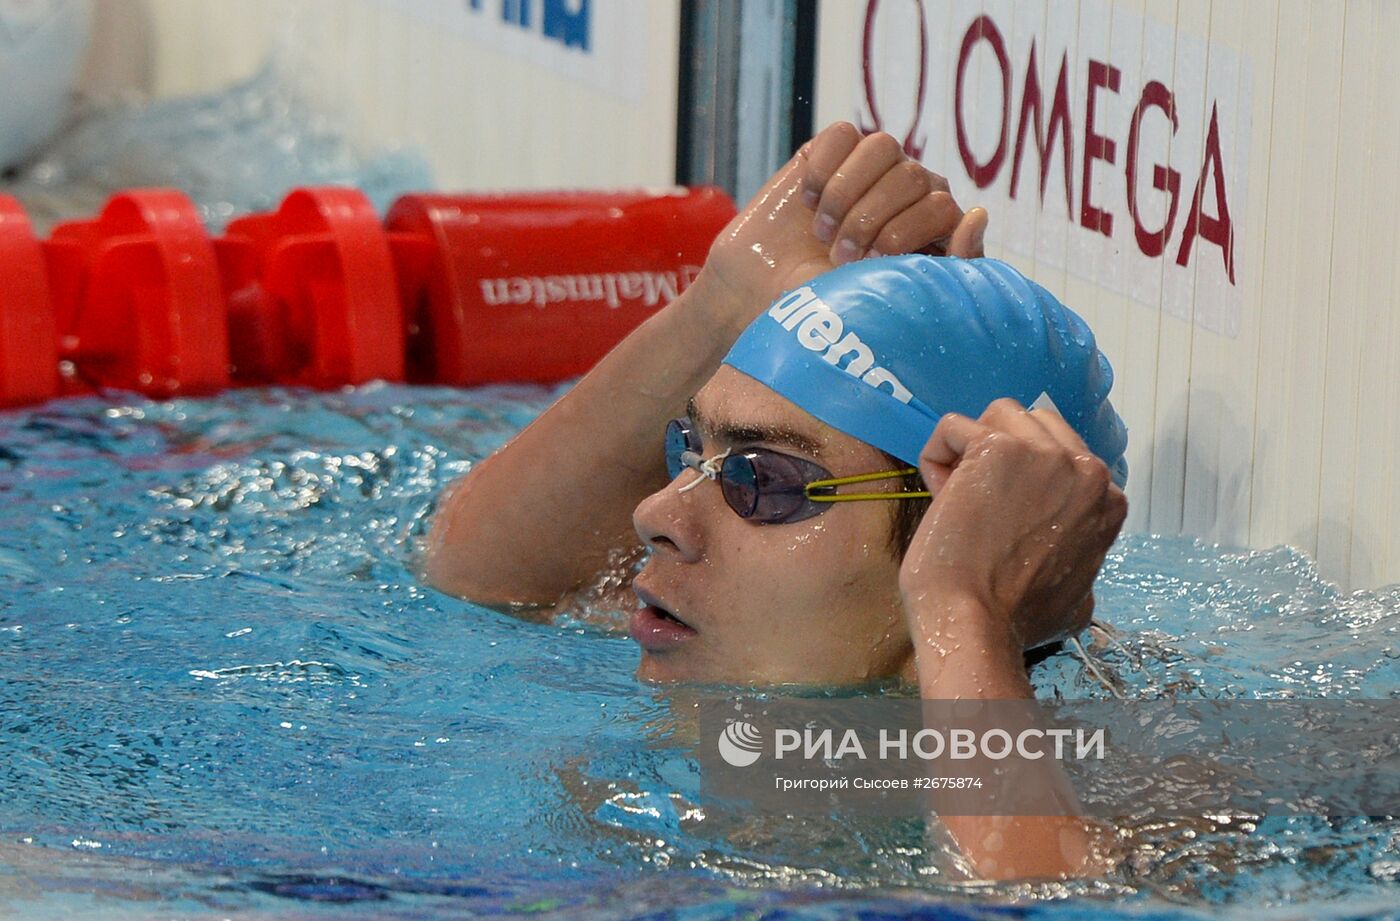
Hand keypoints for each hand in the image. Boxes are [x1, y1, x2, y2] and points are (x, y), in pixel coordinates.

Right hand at [700, 122, 987, 326]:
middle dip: (870, 221)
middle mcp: (910, 190)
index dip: (903, 235)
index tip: (869, 266)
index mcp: (935, 224)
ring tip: (822, 229)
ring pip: (881, 146)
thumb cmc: (829, 305)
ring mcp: (871, 168)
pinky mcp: (830, 151)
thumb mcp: (896, 296)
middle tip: (839, 256)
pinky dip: (822, 168)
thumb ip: (951, 265)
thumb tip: (979, 214)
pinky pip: (842, 134)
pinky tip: (806, 200)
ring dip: (847, 193)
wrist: (762, 293)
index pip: (943, 205)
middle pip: (912, 176)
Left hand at [899, 399, 1126, 654]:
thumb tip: (1075, 561)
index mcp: (1107, 500)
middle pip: (1032, 424)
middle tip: (977, 506)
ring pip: (997, 415)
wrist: (976, 626)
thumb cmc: (1015, 620)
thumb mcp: (1079, 597)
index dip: (1021, 481)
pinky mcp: (999, 449)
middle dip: (998, 455)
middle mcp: (1088, 470)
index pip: (1059, 453)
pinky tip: (939, 498)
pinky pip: (953, 426)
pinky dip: (936, 456)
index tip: (1002, 522)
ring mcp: (1046, 455)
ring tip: (957, 499)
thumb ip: (1081, 559)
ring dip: (969, 451)